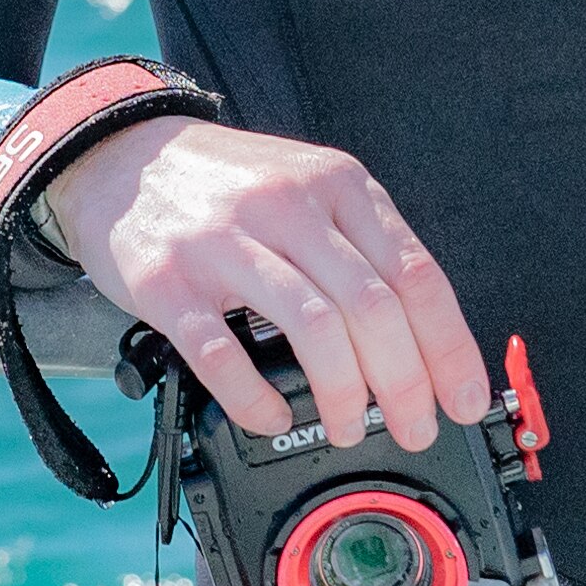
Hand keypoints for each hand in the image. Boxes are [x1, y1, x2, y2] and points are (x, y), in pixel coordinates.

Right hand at [38, 119, 491, 452]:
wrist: (122, 158)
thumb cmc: (229, 188)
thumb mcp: (310, 188)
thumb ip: (362, 248)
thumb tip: (423, 342)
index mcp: (336, 185)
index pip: (416, 273)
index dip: (449, 348)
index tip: (463, 399)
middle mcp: (287, 207)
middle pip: (373, 307)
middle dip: (406, 384)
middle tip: (414, 426)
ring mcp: (225, 243)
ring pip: (315, 327)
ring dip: (346, 395)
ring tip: (350, 427)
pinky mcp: (169, 283)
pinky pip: (224, 355)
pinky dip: (257, 399)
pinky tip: (272, 415)